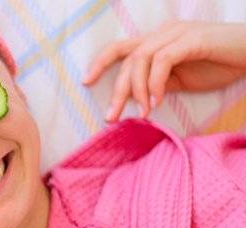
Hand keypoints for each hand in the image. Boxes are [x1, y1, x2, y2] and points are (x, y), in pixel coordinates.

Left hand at [83, 20, 245, 121]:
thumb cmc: (219, 65)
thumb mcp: (181, 80)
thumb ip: (157, 85)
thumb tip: (135, 99)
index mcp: (157, 40)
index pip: (120, 48)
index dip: (100, 63)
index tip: (86, 82)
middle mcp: (163, 33)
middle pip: (127, 58)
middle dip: (117, 90)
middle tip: (111, 116)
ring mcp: (177, 33)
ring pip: (141, 59)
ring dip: (137, 89)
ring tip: (141, 112)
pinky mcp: (192, 39)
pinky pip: (163, 60)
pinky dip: (155, 82)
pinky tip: (157, 101)